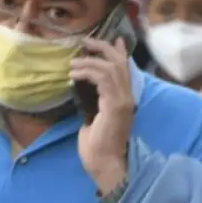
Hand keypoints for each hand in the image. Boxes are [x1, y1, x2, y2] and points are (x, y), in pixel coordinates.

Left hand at [73, 38, 134, 194]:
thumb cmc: (97, 146)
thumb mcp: (94, 118)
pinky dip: (88, 73)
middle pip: (120, 63)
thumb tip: (84, 90)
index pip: (125, 69)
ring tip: (73, 62)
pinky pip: (103, 80)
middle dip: (103, 48)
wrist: (105, 162)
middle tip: (86, 42)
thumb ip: (95, 102)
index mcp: (124, 99)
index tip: (114, 40)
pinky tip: (74, 74)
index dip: (119, 52)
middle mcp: (127, 96)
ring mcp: (123, 100)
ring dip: (90, 61)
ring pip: (111, 68)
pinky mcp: (115, 105)